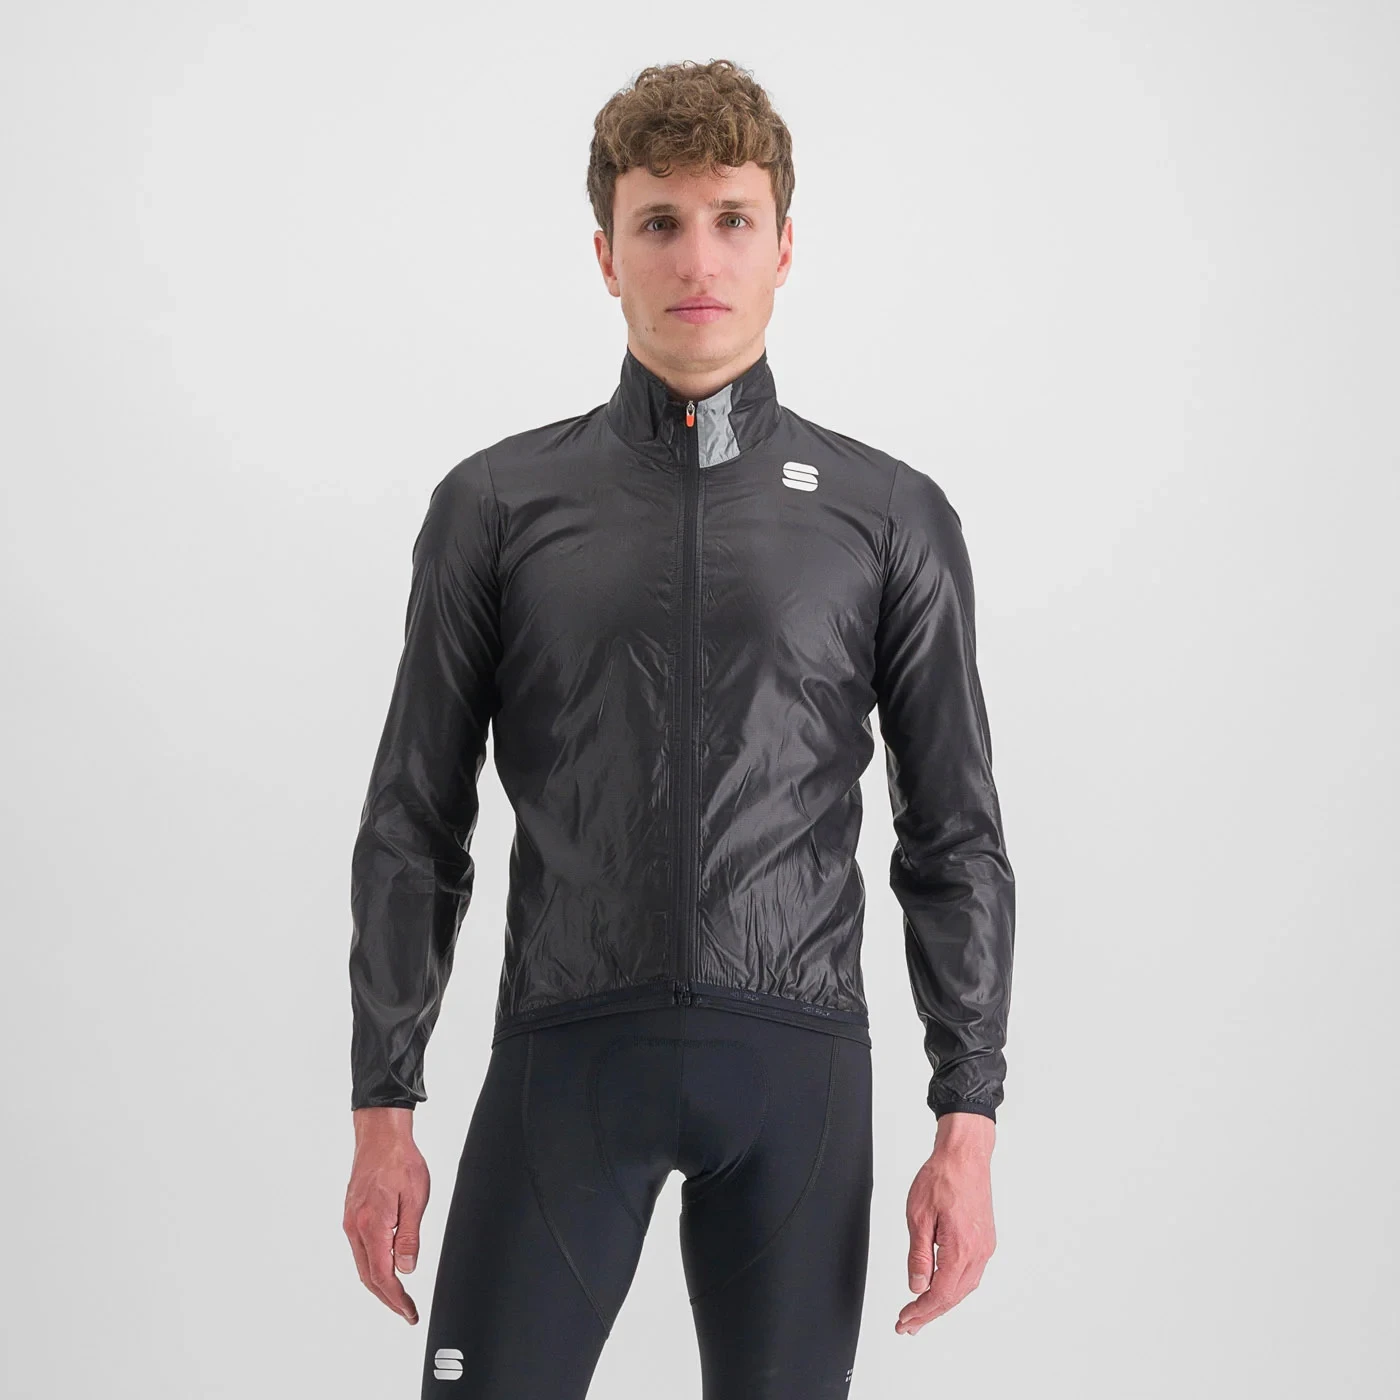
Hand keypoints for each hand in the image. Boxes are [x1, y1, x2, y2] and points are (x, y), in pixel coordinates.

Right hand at [343, 1107, 428, 1323]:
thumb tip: (406, 1269)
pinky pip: (360, 1250)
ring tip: (399, 1296)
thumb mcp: (415, 1197)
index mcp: (372, 1225)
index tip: (409, 1313)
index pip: (382, 1275)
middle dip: (387, 1298)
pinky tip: (386, 1267)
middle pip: (368, 1276)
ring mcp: (351, 1222)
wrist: (380, 1135)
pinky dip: (372, 1266)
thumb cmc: (400, 1160)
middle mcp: (355, 1227)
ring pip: (362, 1265)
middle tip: (406, 1311)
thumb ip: (409, 1236)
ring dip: (379, 1284)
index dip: (396, 1299)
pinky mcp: (351, 1215)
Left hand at [895, 1112, 995, 1335]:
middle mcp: (978, 1252)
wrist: (965, 1155)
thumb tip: (917, 1286)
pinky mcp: (985, 1240)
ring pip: (964, 1287)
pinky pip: (970, 1273)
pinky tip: (941, 1289)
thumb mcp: (918, 1215)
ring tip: (921, 1314)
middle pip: (953, 1296)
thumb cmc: (942, 1177)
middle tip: (908, 1325)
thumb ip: (918, 1255)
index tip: (904, 1320)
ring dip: (942, 1303)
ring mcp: (985, 1247)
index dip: (920, 1311)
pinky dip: (954, 1287)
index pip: (940, 1294)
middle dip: (929, 1314)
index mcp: (961, 1248)